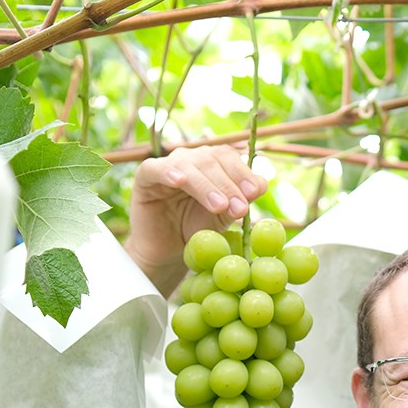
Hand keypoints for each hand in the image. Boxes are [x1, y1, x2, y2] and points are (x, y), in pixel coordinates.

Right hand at [125, 145, 266, 295]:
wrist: (170, 249)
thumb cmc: (198, 229)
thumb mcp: (224, 216)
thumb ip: (241, 200)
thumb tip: (261, 184)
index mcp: (212, 163)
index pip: (229, 158)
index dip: (242, 173)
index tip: (254, 193)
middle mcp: (191, 159)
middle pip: (212, 160)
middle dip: (228, 185)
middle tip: (239, 208)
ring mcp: (168, 165)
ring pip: (189, 165)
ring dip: (207, 185)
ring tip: (219, 206)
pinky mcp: (146, 176)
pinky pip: (156, 169)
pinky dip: (169, 172)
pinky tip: (180, 182)